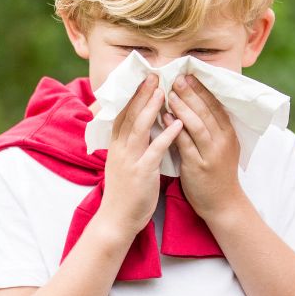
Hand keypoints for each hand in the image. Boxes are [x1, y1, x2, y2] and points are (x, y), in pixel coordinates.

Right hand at [100, 74, 182, 237]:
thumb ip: (130, 146)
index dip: (132, 95)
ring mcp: (130, 160)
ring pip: (139, 128)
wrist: (116, 220)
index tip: (142, 78)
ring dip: (151, 108)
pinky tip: (178, 124)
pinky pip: (155, 151)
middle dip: (141, 94)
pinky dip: (166, 136)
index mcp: (117, 146)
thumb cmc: (125, 193)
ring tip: (163, 91)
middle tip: (153, 75)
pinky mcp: (142, 173)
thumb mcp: (124, 164)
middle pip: (129, 115)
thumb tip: (138, 128)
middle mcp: (120, 149)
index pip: (122, 114)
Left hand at [164, 75, 242, 220]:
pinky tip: (164, 118)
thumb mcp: (221, 147)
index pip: (216, 105)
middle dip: (191, 93)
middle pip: (206, 111)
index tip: (189, 75)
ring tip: (169, 93)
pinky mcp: (199, 166)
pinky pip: (185, 143)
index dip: (202, 89)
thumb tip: (194, 105)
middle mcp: (223, 141)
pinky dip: (174, 129)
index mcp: (229, 134)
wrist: (223, 204)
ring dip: (183, 107)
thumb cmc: (218, 173)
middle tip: (177, 77)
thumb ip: (211, 128)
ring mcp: (211, 154)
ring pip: (197, 124)